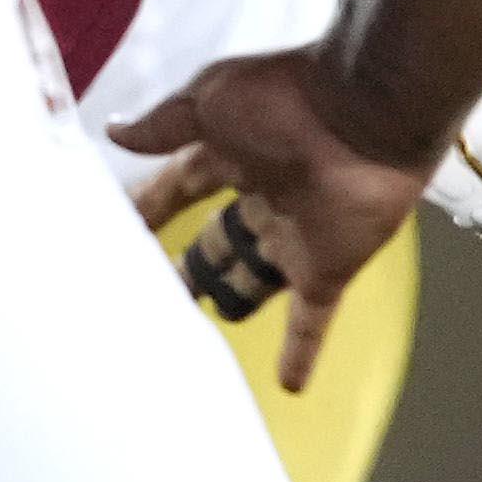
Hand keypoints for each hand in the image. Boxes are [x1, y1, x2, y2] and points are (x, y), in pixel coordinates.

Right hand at [117, 48, 436, 391]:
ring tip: (194, 336)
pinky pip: (311, 319)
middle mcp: (261, 197)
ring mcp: (294, 235)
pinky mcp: (326, 267)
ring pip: (252, 277)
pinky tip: (290, 385)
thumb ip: (163, 126)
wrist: (368, 112)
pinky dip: (301, 351)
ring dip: (231, 300)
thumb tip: (113, 133)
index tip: (121, 226)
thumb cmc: (289, 96)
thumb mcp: (209, 102)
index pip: (181, 186)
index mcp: (232, 153)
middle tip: (152, 293)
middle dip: (189, 264)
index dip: (151, 206)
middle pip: (216, 240)